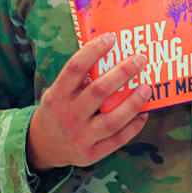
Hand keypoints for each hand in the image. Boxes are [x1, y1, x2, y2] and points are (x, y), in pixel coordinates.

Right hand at [26, 33, 149, 171]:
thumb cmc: (58, 110)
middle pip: (99, 91)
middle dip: (122, 73)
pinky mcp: (91, 154)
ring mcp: (80, 137)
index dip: (93, 51)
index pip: (75, 68)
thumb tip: (110, 54)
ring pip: (113, 119)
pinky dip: (134, 126)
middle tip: (140, 59)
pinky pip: (118, 139)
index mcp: (57, 96)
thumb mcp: (58, 92)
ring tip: (148, 87)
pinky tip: (144, 112)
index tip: (111, 38)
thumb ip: (78, 78)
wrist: (43, 146)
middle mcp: (68, 116)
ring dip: (134, 102)